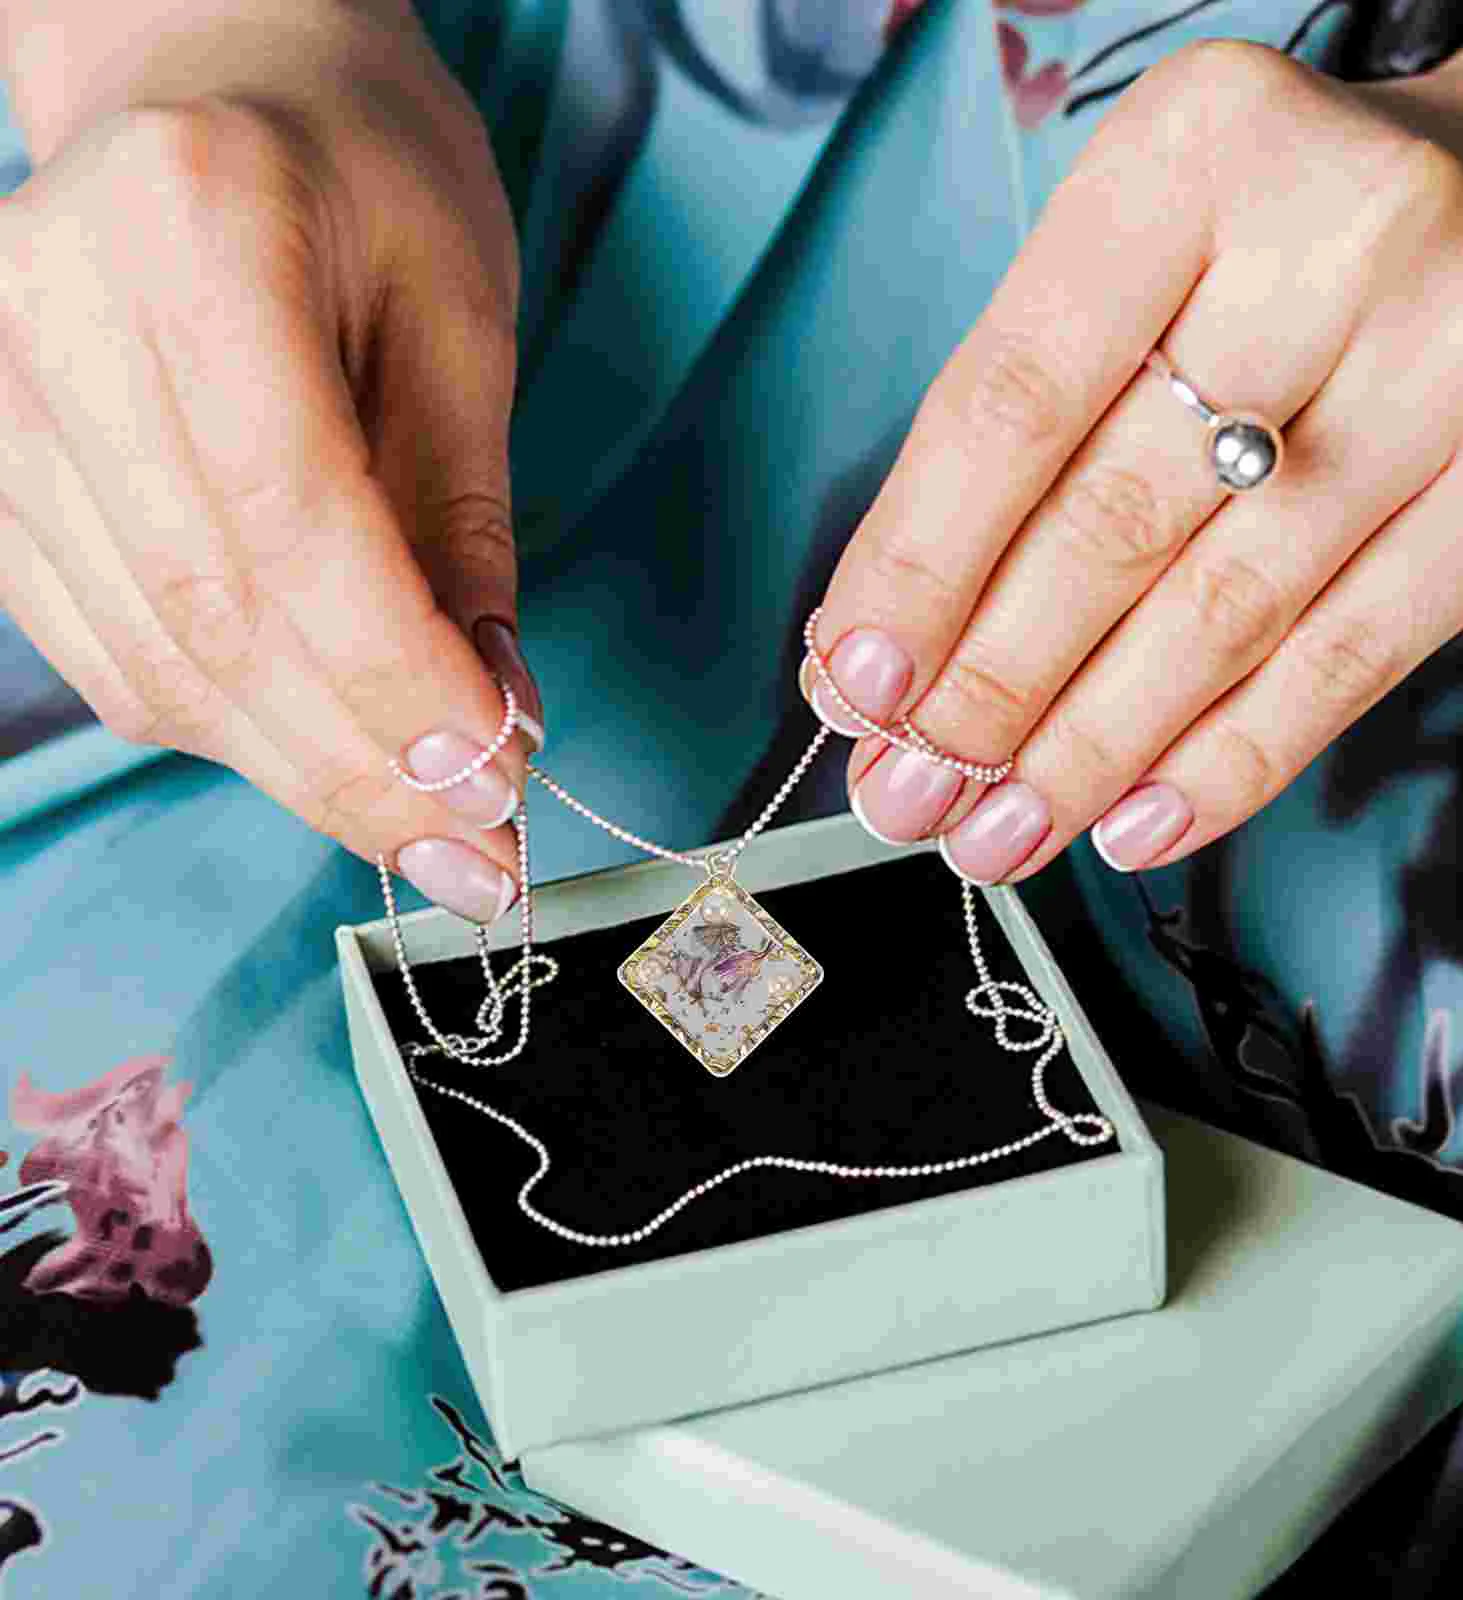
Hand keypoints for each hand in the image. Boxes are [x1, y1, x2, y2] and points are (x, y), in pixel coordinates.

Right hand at [0, 3, 540, 921]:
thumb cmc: (365, 182)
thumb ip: (465, 530)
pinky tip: (328, 752)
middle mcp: (53, 313)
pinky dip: (233, 730)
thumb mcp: (460, 325)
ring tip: (427, 824)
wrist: (213, 90)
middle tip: (480, 852)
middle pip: (214, 613)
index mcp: (194, 228)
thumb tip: (489, 725)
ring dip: (306, 770)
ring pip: (158, 661)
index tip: (497, 778)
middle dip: (363, 764)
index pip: (292, 517)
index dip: (396, 678)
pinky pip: (114, 656)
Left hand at [803, 37, 1462, 884]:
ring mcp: (1458, 359)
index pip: (1013, 404)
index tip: (855, 685)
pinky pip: (1347, 663)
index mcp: (1196, 154)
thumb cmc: (1271, 259)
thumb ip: (1005, 443)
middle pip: (1111, 521)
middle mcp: (1343, 238)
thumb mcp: (1126, 278)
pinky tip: (1132, 821)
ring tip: (997, 830)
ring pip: (1222, 614)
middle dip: (988, 691)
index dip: (919, 568)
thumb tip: (878, 652)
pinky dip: (1224, 765)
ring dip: (1085, 754)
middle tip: (909, 790)